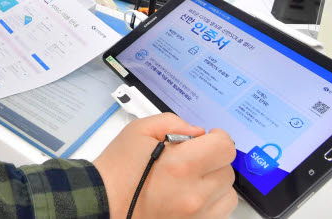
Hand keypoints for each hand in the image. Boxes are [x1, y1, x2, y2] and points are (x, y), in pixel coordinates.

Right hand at [94, 113, 236, 218]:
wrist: (103, 202)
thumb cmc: (118, 170)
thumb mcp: (139, 130)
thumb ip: (172, 122)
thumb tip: (197, 131)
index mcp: (181, 165)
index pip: (225, 147)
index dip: (218, 138)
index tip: (208, 139)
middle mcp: (193, 194)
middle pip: (227, 170)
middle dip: (213, 160)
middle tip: (191, 159)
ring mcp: (195, 216)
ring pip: (228, 194)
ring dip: (215, 183)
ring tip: (191, 179)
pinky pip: (219, 213)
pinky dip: (210, 202)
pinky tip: (190, 195)